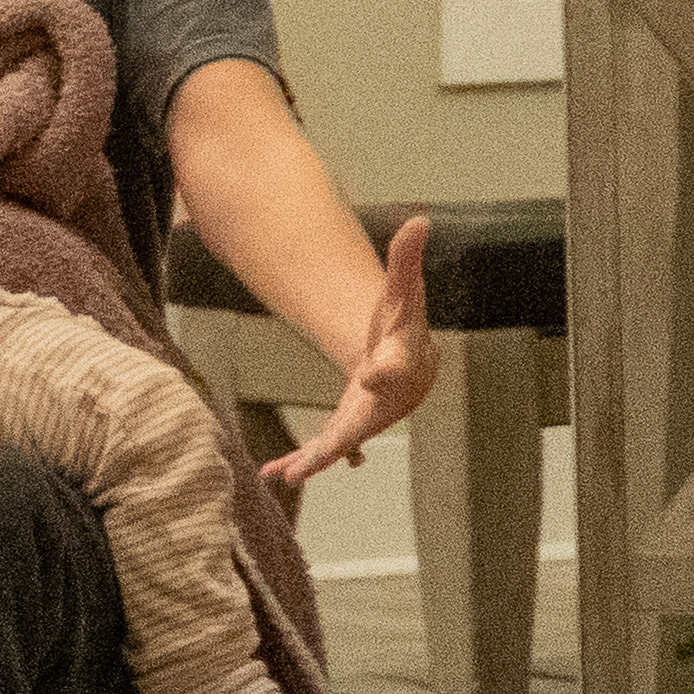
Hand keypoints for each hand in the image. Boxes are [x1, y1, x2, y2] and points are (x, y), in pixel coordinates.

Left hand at [268, 215, 438, 491]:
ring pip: (338, 444)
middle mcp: (384, 401)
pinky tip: (273, 473)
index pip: (395, 366)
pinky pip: (323, 449)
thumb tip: (421, 219)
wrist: (412, 364)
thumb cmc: (404, 327)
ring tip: (286, 474)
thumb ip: (406, 260)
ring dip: (313, 460)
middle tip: (325, 453)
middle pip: (364, 420)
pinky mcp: (345, 428)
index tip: (373, 374)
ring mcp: (364, 419)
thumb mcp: (403, 291)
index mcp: (400, 364)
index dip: (386, 370)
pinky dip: (301, 461)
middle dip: (344, 438)